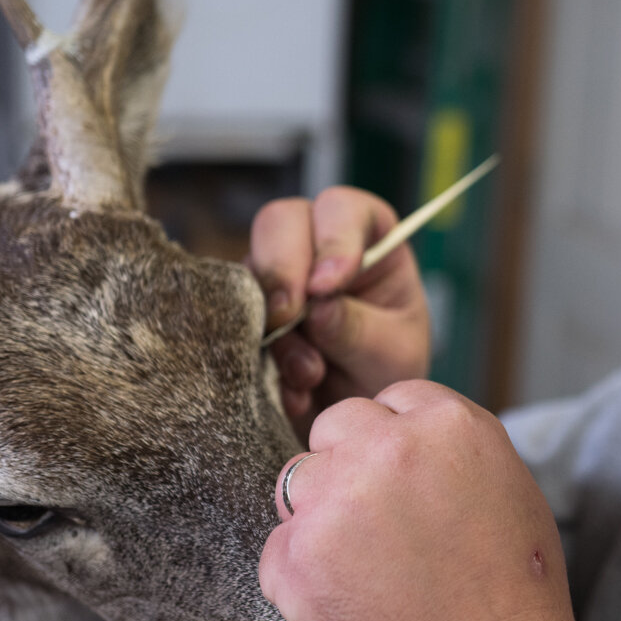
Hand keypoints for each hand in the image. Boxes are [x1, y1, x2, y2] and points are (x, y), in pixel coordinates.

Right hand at [248, 187, 430, 440]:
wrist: (355, 410)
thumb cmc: (385, 366)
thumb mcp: (390, 353)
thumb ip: (357, 328)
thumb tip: (318, 308)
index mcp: (368, 235)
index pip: (343, 209)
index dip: (332, 240)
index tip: (327, 286)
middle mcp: (315, 242)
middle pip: (280, 221)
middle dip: (282, 269)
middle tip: (288, 319)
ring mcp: (275, 272)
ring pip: (248, 269)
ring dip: (272, 326)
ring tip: (310, 374)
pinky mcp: (244, 308)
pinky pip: (230, 318)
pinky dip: (256, 356)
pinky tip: (293, 392)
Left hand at [259, 380, 578, 620]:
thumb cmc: (514, 591)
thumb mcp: (510, 488)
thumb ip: (454, 446)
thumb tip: (413, 431)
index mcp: (451, 426)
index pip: (394, 399)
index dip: (395, 438)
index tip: (404, 474)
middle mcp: (391, 450)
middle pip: (337, 425)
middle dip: (349, 462)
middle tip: (378, 517)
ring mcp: (339, 500)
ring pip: (298, 479)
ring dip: (320, 512)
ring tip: (365, 562)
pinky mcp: (299, 558)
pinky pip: (279, 546)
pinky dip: (301, 573)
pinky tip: (348, 596)